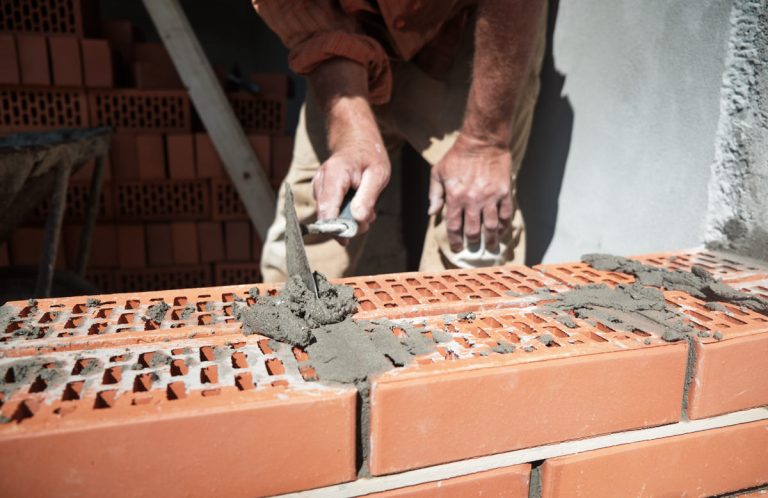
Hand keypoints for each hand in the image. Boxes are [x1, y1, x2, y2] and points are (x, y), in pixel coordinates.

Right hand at [312, 136, 389, 236]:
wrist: (358, 142)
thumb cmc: (370, 157)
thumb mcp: (378, 175)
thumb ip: (368, 198)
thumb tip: (358, 220)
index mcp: (335, 173)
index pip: (327, 209)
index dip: (335, 228)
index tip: (346, 239)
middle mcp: (321, 180)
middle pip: (326, 215)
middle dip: (347, 224)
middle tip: (369, 218)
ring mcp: (318, 185)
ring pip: (328, 215)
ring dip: (348, 218)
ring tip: (366, 207)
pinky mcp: (320, 192)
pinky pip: (330, 210)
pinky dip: (344, 213)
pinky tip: (357, 204)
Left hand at [428, 133, 512, 252]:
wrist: (482, 141)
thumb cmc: (457, 156)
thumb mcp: (438, 172)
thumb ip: (434, 194)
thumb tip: (432, 214)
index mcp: (455, 197)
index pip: (454, 227)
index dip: (455, 241)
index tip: (457, 248)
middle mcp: (473, 200)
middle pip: (473, 231)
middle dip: (472, 243)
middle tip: (473, 247)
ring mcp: (491, 197)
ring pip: (491, 227)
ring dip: (490, 239)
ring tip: (490, 247)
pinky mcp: (504, 192)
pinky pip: (506, 215)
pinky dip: (504, 226)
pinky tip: (501, 231)